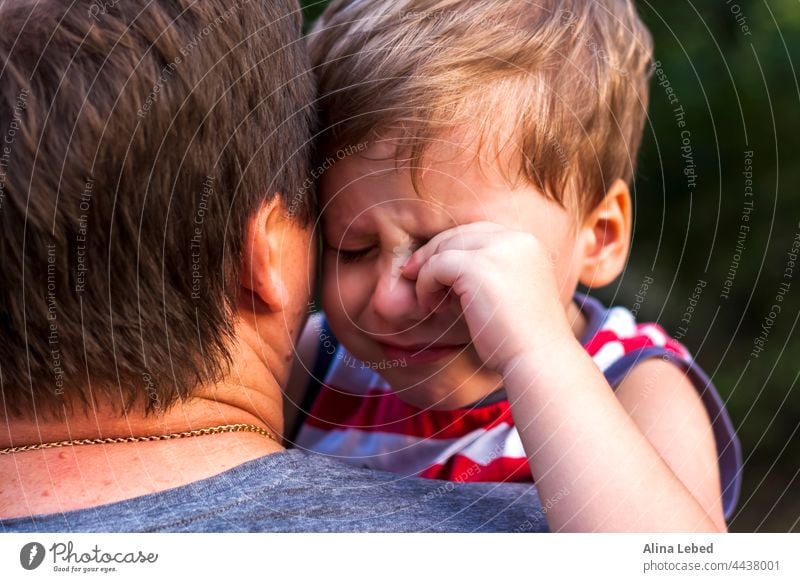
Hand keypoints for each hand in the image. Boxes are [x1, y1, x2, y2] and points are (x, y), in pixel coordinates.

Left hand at [401, 222, 572, 375]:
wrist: (539, 359)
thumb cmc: (521, 337)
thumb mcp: (508, 292)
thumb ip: (487, 271)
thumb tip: (446, 262)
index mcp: (527, 243)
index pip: (479, 232)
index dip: (452, 248)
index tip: (434, 270)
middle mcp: (516, 239)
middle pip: (459, 234)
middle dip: (433, 254)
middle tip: (413, 276)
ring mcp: (498, 250)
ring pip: (445, 247)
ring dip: (428, 272)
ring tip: (429, 301)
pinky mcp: (477, 267)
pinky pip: (436, 265)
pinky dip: (426, 284)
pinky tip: (430, 306)